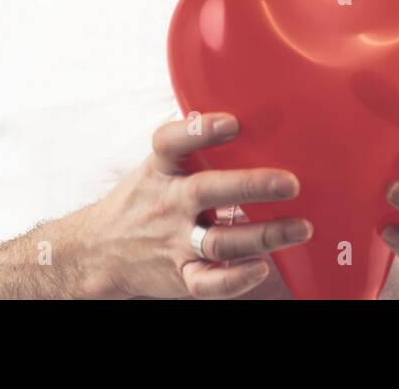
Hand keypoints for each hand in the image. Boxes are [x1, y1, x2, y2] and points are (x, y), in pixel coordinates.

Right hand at [81, 112, 313, 298]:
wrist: (98, 250)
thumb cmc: (142, 200)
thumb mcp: (156, 167)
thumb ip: (193, 148)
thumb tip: (251, 115)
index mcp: (160, 169)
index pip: (172, 143)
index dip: (200, 131)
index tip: (233, 123)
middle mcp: (168, 203)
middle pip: (207, 191)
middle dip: (250, 186)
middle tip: (290, 182)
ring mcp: (173, 242)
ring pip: (219, 241)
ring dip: (263, 235)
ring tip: (300, 227)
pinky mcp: (179, 276)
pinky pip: (207, 283)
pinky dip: (234, 279)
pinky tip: (261, 268)